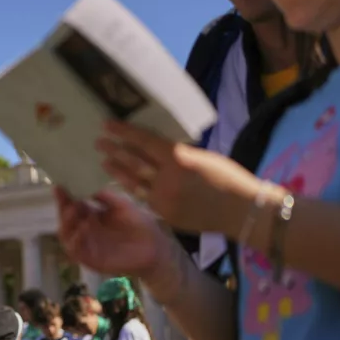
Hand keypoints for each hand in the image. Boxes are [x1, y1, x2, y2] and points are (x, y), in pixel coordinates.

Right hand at [55, 187, 168, 279]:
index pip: (72, 205)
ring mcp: (86, 245)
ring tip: (73, 210)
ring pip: (65, 234)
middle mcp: (85, 229)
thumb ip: (105, 197)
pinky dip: (75, 240)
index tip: (59, 186)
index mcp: (91, 215)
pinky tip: (82, 229)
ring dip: (66, 222)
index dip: (64, 196)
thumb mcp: (123, 205)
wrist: (155, 249)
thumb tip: (86, 186)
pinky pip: (75, 251)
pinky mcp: (90, 259)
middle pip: (65, 219)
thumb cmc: (140, 226)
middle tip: (66, 198)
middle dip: (63, 207)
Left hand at [96, 120, 262, 235]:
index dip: (124, 132)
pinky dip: (131, 188)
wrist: (241, 211)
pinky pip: (143, 198)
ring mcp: (163, 198)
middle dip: (114, 151)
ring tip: (104, 162)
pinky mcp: (164, 214)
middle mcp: (166, 178)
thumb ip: (178, 154)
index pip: (143, 141)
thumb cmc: (228, 178)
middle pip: (133, 161)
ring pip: (133, 182)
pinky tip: (123, 183)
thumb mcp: (202, 157)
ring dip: (117, 171)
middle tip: (99, 142)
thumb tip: (158, 149)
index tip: (108, 125)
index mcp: (178, 158)